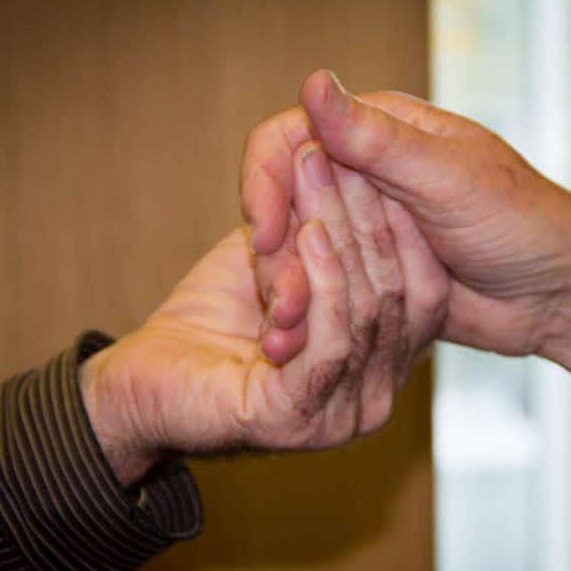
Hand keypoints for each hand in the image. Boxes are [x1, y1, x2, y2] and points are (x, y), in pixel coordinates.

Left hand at [78, 145, 440, 485]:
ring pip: (367, 312)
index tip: (384, 156)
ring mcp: (343, 417)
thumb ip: (331, 232)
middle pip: (398, 295)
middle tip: (348, 151)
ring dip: (343, 233)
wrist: (144, 378)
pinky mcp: (298, 419)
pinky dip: (323, 281)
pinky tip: (309, 233)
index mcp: (386, 364)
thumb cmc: (215, 319)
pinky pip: (333, 343)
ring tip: (319, 173)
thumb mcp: (288, 261)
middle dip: (370, 215)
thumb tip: (361, 157)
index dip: (408, 223)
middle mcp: (376, 397)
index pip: (426, 291)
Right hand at [242, 70, 570, 361]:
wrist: (560, 295)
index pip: (291, 138)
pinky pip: (325, 283)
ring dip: (287, 284)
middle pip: (286, 197)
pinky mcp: (374, 272)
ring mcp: (369, 225)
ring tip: (286, 332)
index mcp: (382, 130)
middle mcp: (367, 172)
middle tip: (281, 299)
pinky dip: (311, 309)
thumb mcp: (447, 178)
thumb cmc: (521, 223)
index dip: (265, 182)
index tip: (264, 232)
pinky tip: (302, 342)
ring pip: (300, 246)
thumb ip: (376, 139)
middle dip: (275, 246)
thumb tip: (313, 82)